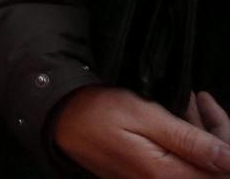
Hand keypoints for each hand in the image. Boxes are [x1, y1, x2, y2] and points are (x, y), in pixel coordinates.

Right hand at [52, 86, 229, 177]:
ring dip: (200, 135)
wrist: (59, 120)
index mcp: (167, 174)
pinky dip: (185, 141)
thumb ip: (188, 140)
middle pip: (211, 171)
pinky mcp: (147, 177)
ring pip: (196, 168)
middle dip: (214, 134)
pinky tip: (177, 117)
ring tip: (188, 102)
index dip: (225, 140)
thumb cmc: (98, 112)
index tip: (209, 107)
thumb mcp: (144, 115)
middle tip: (200, 100)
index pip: (220, 171)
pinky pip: (178, 165)